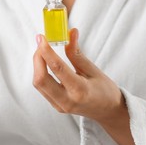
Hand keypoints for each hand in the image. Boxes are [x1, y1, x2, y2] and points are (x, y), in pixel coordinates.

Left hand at [33, 29, 134, 144]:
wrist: (108, 111)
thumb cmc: (105, 90)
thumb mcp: (93, 70)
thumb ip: (77, 53)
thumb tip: (70, 33)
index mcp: (80, 90)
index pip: (57, 68)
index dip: (46, 51)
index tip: (41, 38)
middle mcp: (67, 100)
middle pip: (40, 79)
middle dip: (37, 59)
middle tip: (41, 44)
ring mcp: (60, 106)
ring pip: (38, 84)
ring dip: (37, 66)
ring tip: (44, 52)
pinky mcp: (56, 106)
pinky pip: (42, 88)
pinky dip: (41, 73)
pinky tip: (46, 64)